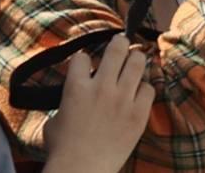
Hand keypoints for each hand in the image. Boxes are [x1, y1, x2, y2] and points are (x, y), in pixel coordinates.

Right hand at [41, 33, 154, 172]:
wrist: (83, 170)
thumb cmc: (63, 148)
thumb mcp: (54, 117)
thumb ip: (65, 100)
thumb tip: (70, 99)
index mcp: (76, 85)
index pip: (84, 56)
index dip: (85, 60)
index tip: (87, 65)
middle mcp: (101, 87)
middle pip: (116, 48)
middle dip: (119, 43)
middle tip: (120, 44)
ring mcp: (122, 99)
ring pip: (138, 62)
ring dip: (136, 59)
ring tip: (135, 60)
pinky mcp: (139, 114)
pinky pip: (150, 88)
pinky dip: (145, 87)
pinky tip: (140, 91)